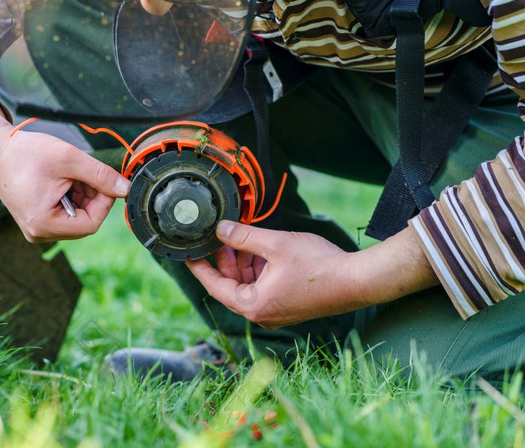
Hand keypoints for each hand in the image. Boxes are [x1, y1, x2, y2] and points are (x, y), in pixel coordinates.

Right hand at [0, 89, 130, 241]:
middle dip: (91, 197)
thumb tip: (125, 189)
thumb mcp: (70, 159)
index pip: (91, 224)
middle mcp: (39, 233)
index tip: (104, 181)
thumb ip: (101, 176)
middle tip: (83, 173)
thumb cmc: (25, 153)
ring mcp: (37, 229)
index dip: (104, 202)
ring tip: (68, 174)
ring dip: (81, 195)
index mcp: (44, 224)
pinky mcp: (36, 221)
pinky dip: (71, 197)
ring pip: (77, 217)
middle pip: (85, 222)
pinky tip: (61, 180)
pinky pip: (65, 214)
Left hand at [187, 221, 438, 328]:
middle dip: (225, 260)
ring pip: (248, 285)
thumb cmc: (318, 265)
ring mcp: (275, 312)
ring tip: (243, 238)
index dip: (199, 267)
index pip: (214, 286)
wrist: (356, 281)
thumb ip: (243, 237)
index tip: (186, 254)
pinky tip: (262, 249)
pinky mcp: (288, 306)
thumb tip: (221, 229)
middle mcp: (261, 314)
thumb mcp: (275, 244)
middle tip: (219, 237)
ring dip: (244, 263)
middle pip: (231, 286)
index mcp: (253, 305)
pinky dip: (259, 270)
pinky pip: (263, 288)